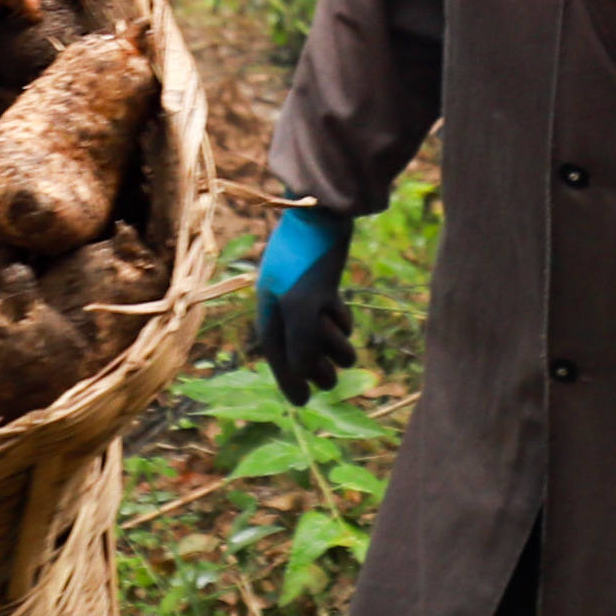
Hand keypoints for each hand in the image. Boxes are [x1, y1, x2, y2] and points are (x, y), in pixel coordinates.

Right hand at [252, 204, 354, 403]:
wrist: (324, 211)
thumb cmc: (308, 260)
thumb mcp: (303, 307)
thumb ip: (301, 344)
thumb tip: (301, 376)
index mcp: (269, 308)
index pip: (276, 353)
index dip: (287, 380)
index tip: (302, 403)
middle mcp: (282, 302)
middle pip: (298, 346)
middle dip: (315, 365)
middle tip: (331, 383)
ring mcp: (302, 290)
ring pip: (318, 329)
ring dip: (332, 343)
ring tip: (346, 351)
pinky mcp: (322, 278)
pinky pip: (328, 311)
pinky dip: (338, 319)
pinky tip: (341, 316)